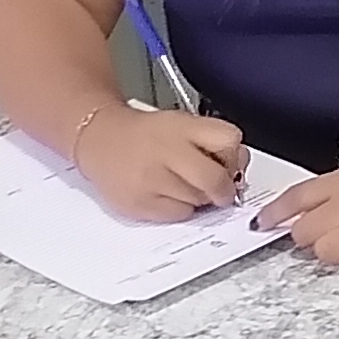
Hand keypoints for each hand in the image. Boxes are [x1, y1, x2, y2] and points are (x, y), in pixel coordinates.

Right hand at [70, 104, 248, 221]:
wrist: (99, 139)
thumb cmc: (146, 134)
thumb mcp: (182, 123)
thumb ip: (214, 141)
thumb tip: (239, 169)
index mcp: (181, 126)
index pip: (229, 141)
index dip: (234, 157)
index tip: (229, 163)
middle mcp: (165, 150)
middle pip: (216, 180)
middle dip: (224, 189)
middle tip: (219, 189)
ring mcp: (150, 179)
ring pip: (199, 201)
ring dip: (201, 198)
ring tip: (182, 184)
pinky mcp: (140, 203)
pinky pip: (179, 215)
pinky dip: (181, 209)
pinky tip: (167, 194)